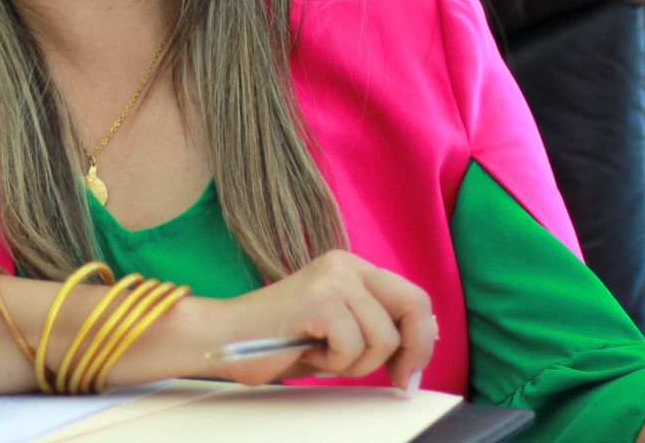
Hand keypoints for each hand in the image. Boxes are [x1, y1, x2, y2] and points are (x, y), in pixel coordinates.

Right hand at [204, 250, 436, 390]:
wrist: (224, 337)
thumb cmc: (278, 340)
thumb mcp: (337, 330)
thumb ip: (374, 328)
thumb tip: (418, 351)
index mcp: (352, 268)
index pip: (413, 297)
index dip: (421, 339)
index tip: (408, 371)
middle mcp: (345, 265)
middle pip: (414, 305)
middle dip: (413, 350)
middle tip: (397, 378)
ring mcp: (333, 279)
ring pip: (383, 337)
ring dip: (356, 363)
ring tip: (322, 356)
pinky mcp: (319, 299)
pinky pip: (353, 346)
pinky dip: (333, 363)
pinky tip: (307, 352)